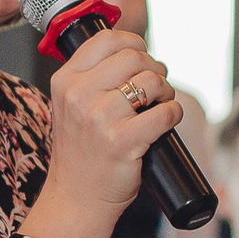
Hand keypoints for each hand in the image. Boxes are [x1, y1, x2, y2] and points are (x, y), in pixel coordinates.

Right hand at [21, 28, 182, 237]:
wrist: (76, 198)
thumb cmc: (81, 152)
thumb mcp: (72, 106)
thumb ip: (92, 78)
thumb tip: (135, 52)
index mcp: (65, 81)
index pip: (106, 40)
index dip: (134, 43)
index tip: (142, 57)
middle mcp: (79, 96)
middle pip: (135, 57)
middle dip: (154, 69)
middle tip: (156, 87)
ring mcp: (100, 119)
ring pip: (153, 82)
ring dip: (166, 92)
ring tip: (160, 105)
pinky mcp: (122, 141)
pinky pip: (165, 113)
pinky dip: (173, 114)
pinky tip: (165, 122)